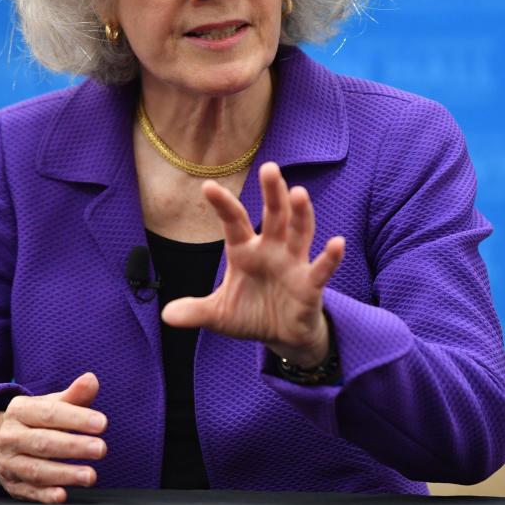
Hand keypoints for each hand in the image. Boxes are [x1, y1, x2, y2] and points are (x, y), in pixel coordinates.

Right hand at [0, 372, 107, 503]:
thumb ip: (74, 395)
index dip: (77, 418)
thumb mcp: (49, 404)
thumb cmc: (34, 421)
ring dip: (65, 474)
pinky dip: (45, 495)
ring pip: (36, 470)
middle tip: (101, 449)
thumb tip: (91, 380)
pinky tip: (62, 495)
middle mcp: (10, 436)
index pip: (50, 413)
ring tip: (90, 476)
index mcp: (20, 410)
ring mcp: (9, 463)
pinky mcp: (12, 486)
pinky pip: (29, 491)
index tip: (102, 423)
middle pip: (44, 442)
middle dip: (74, 446)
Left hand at [161, 162, 344, 366]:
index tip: (208, 187)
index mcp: (245, 251)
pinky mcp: (311, 284)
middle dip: (272, 193)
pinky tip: (337, 242)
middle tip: (270, 168)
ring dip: (301, 214)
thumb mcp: (219, 315)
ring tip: (299, 193)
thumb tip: (166, 316)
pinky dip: (330, 257)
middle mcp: (271, 249)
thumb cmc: (251, 315)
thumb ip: (196, 311)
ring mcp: (294, 264)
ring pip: (299, 233)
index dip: (223, 205)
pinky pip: (321, 268)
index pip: (234, 222)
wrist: (282, 336)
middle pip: (273, 215)